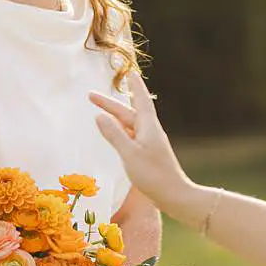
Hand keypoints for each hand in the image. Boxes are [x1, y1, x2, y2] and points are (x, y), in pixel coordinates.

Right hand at [89, 70, 192, 208]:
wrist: (174, 195)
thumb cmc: (153, 174)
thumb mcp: (129, 153)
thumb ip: (114, 135)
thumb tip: (99, 116)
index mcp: (148, 126)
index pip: (140, 99)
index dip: (133, 85)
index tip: (128, 71)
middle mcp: (150, 131)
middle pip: (128, 112)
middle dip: (110, 104)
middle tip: (90, 96)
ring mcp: (149, 143)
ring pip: (128, 125)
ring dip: (114, 117)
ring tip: (98, 112)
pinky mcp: (147, 154)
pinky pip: (130, 136)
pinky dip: (119, 131)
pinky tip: (113, 134)